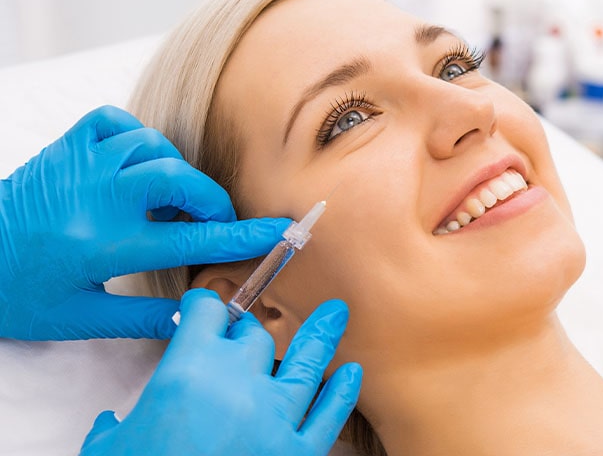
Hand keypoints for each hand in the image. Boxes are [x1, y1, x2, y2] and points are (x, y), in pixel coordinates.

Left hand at [0, 105, 291, 339]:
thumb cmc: (18, 294)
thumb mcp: (79, 320)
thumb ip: (141, 319)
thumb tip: (196, 317)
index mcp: (106, 246)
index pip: (193, 238)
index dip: (245, 236)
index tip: (283, 230)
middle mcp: (98, 199)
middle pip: (179, 179)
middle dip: (210, 199)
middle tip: (213, 220)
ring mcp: (80, 166)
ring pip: (153, 147)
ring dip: (176, 171)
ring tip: (170, 200)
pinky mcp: (65, 148)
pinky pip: (116, 122)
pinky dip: (140, 138)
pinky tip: (139, 164)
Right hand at [81, 289, 361, 455]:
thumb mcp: (108, 449)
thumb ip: (116, 426)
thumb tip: (113, 423)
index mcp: (187, 372)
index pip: (207, 314)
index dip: (205, 305)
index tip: (206, 305)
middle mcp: (238, 386)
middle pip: (254, 338)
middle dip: (247, 333)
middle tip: (245, 333)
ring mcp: (274, 419)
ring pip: (306, 365)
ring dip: (321, 336)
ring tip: (336, 313)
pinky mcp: (298, 454)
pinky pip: (329, 417)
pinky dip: (342, 393)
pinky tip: (352, 373)